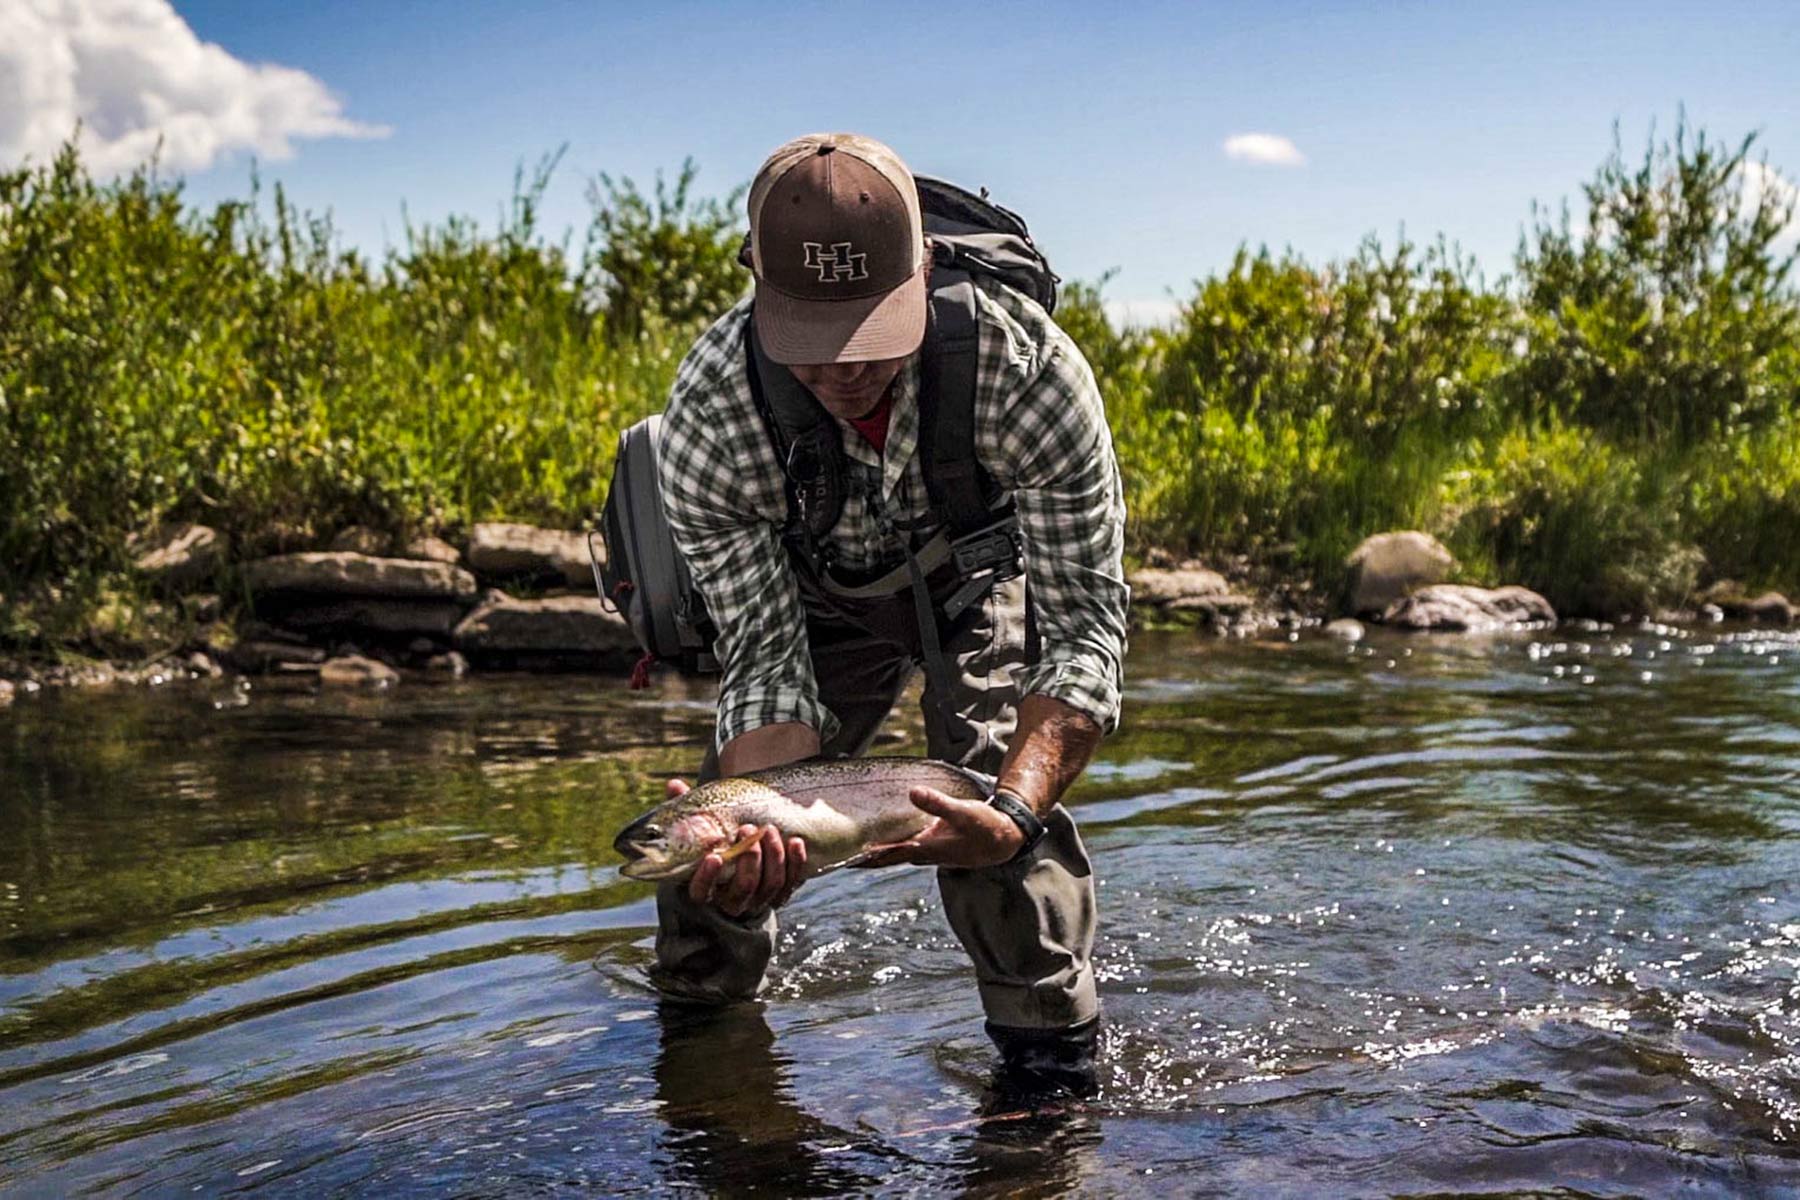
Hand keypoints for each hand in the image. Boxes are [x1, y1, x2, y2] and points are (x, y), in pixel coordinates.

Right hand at [668, 779, 807, 917]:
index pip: (702, 891)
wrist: (737, 875)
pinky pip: (791, 883)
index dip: (707, 877)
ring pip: (770, 885)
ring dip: (773, 856)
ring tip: (770, 830)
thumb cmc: (714, 849)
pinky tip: (795, 842)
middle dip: (750, 858)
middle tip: (748, 829)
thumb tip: (674, 785)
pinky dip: (795, 862)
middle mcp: (732, 900)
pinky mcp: (779, 896)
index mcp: (705, 889)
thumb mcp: (697, 835)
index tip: (714, 856)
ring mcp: (758, 900)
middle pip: (744, 886)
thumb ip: (687, 814)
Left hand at [850, 786, 1026, 869]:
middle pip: (885, 858)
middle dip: (863, 857)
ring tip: (854, 847)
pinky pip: (905, 848)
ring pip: (894, 854)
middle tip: (838, 853)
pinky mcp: (933, 847)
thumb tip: (912, 793)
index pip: (886, 856)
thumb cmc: (984, 827)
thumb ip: (937, 804)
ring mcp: (928, 852)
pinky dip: (890, 846)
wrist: (1003, 840)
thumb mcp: (962, 812)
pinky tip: (884, 839)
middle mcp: (922, 854)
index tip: (842, 859)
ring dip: (875, 853)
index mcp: (924, 848)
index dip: (864, 858)